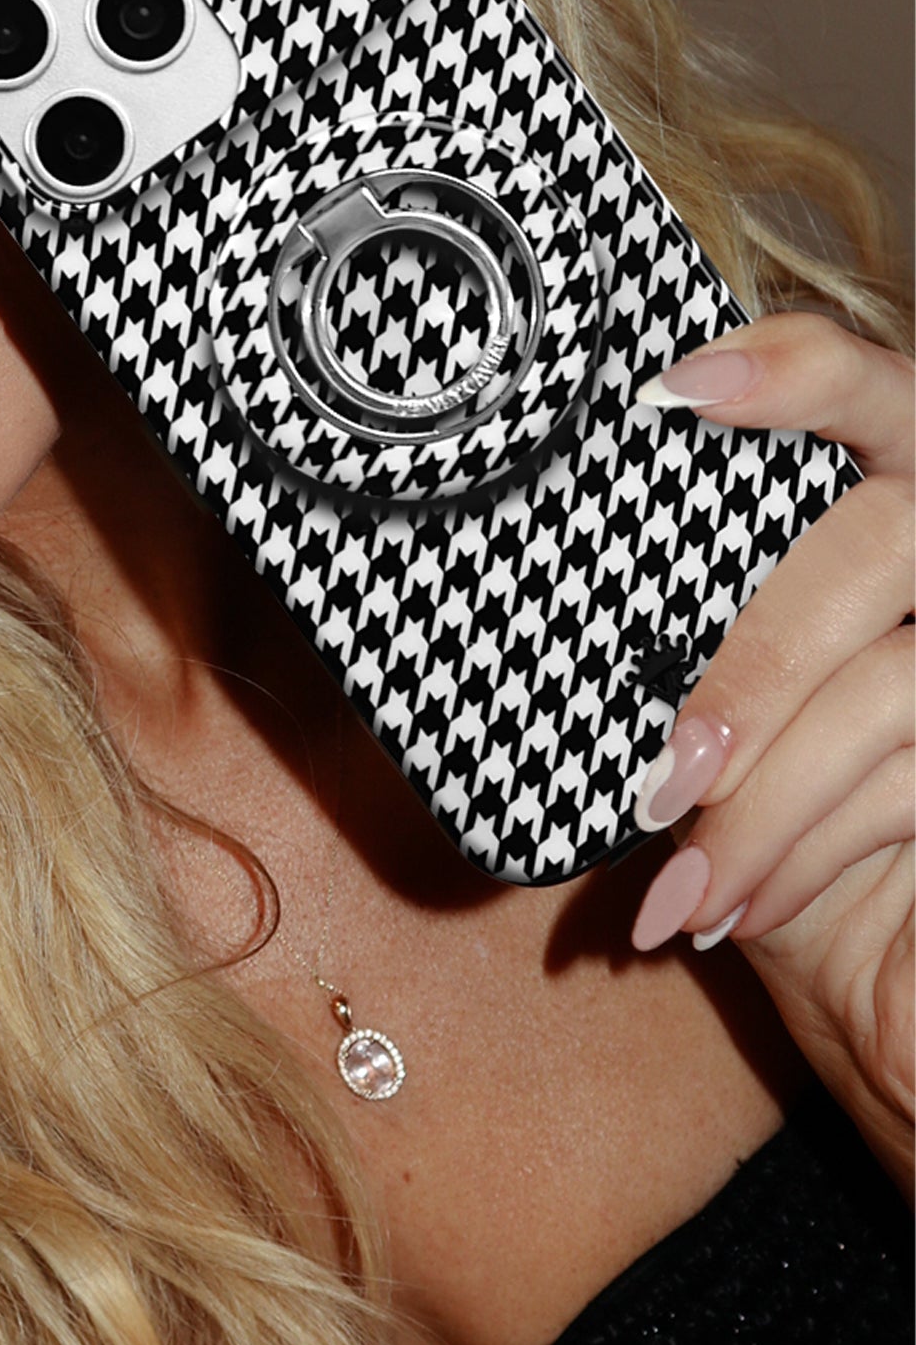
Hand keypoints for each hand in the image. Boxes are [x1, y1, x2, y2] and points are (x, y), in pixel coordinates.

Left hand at [623, 309, 913, 1202]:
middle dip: (764, 662)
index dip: (797, 370)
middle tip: (666, 770)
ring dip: (769, 802)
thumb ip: (651, 636)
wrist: (875, 974)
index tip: (674, 390)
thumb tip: (474, 612)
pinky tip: (727, 913)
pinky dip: (802, 854)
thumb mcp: (689, 710)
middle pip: (888, 536)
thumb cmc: (756, 816)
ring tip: (676, 889)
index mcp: (868, 514)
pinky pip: (912, 782)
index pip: (866, 388)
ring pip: (897, 683)